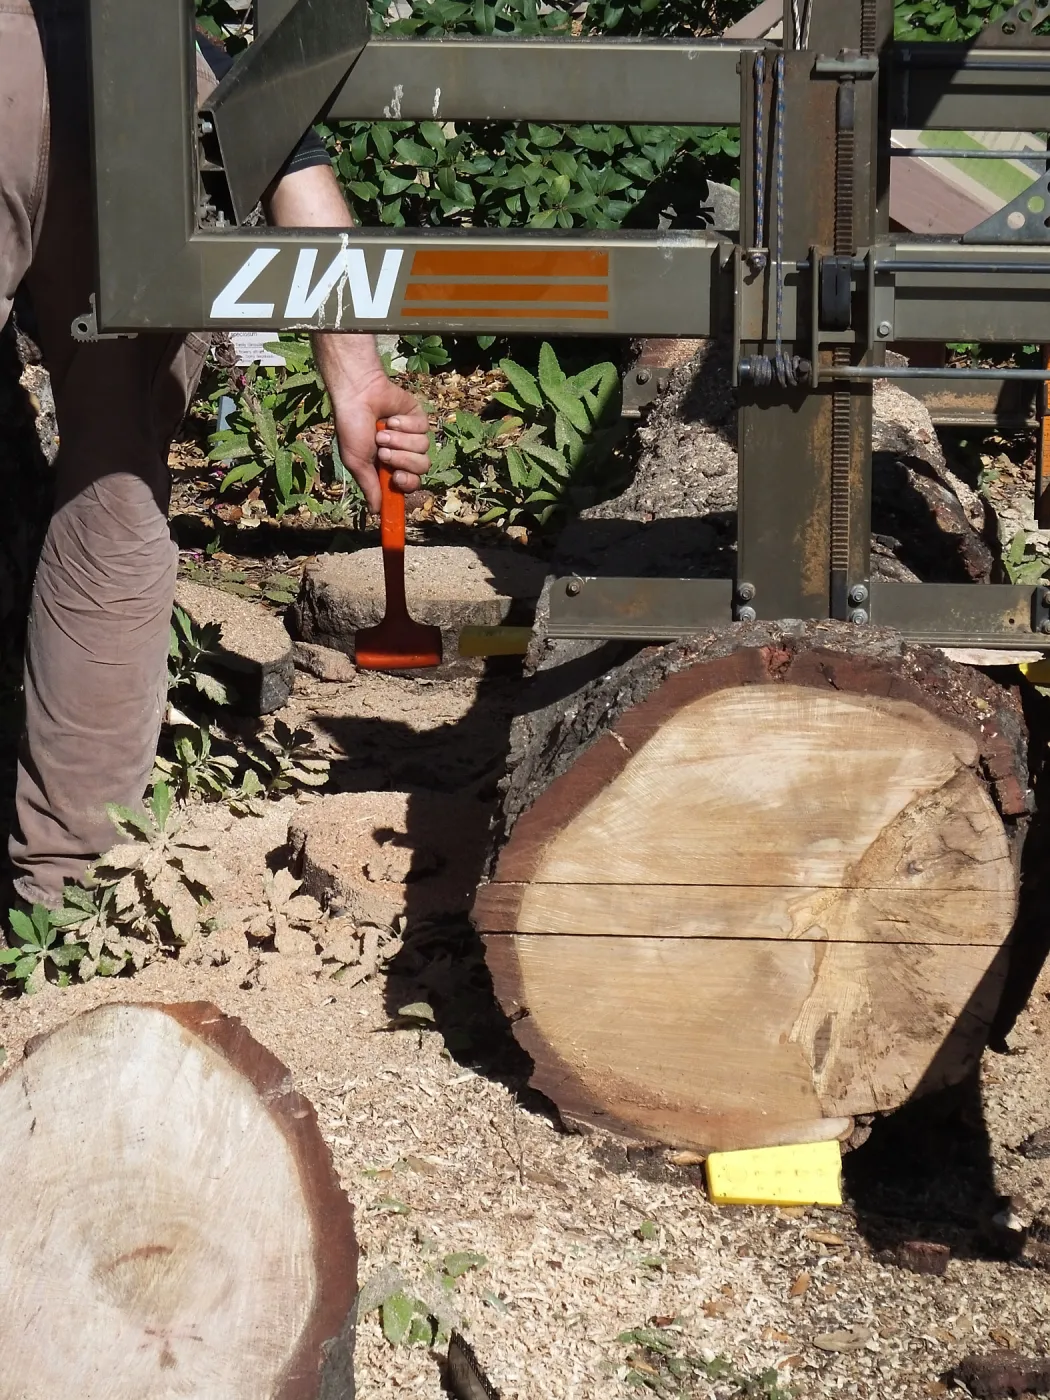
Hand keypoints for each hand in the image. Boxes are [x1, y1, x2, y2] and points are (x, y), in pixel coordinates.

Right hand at [331, 372, 430, 514]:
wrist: (358, 395)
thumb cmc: (352, 428)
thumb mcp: (357, 462)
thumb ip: (370, 487)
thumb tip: (376, 512)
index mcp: (389, 467)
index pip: (409, 484)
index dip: (407, 484)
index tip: (397, 479)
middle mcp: (404, 453)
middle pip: (421, 469)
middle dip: (402, 460)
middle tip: (383, 451)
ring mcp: (413, 436)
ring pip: (423, 450)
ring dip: (400, 441)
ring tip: (383, 431)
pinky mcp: (419, 419)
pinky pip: (422, 429)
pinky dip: (405, 424)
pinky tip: (391, 417)